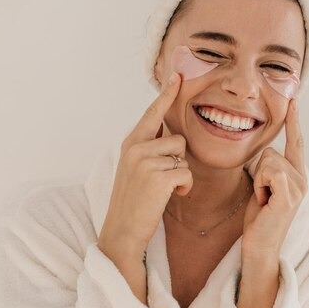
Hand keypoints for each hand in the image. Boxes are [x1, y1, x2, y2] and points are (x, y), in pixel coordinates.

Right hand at [97, 73, 192, 264]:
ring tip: (164, 191)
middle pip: (177, 139)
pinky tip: (171, 197)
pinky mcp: (158, 176)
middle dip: (178, 160)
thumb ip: (148, 149)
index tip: (177, 75)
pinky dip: (184, 188)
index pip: (152, 113)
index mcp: (130, 143)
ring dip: (181, 175)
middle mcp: (135, 147)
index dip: (166, 94)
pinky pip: (186, 173)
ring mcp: (145, 161)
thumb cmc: (134, 203)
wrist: (122, 232)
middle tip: (162, 181)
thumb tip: (168, 134)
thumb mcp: (135, 169)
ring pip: (183, 156)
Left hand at [241, 97, 306, 263]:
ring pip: (267, 161)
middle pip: (270, 151)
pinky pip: (270, 172)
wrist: (260, 246)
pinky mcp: (289, 195)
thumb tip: (266, 152)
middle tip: (262, 196)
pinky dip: (260, 186)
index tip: (293, 100)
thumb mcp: (263, 187)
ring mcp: (298, 187)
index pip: (296, 142)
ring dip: (257, 181)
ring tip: (263, 201)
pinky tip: (264, 202)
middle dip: (258, 172)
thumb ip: (269, 169)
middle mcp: (302, 179)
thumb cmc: (259, 219)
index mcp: (297, 175)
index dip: (294, 121)